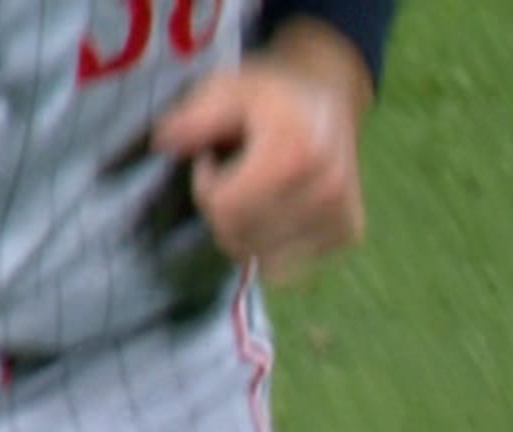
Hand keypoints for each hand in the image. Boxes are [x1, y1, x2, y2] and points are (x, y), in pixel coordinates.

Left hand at [150, 18, 373, 281]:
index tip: (209, 163)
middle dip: (223, 214)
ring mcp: (341, 216)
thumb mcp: (226, 89)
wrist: (329, 98)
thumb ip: (194, 118)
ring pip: (267, 258)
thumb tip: (164, 145)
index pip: (228, 212)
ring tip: (253, 191)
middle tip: (230, 178)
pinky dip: (273, 242)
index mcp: (296, 156)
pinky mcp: (349, 233)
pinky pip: (291, 262)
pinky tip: (277, 206)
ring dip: (247, 231)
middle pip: (245, 239)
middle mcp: (326, 192)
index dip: (205, 191)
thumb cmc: (271, 94)